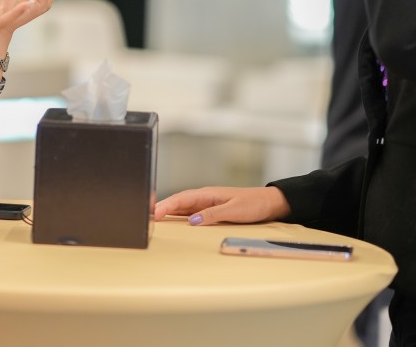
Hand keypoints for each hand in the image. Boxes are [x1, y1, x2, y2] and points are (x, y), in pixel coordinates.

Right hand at [153, 186, 289, 225]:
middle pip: (178, 201)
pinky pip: (191, 211)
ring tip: (154, 218)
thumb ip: (212, 215)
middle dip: (162, 207)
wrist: (269, 202)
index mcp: (208, 194)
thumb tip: (193, 221)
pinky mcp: (212, 209)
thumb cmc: (253, 204)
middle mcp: (205, 197)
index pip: (182, 199)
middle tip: (146, 216)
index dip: (166, 206)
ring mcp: (207, 203)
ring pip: (183, 206)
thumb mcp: (234, 210)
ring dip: (169, 211)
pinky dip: (179, 215)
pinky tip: (174, 221)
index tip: (154, 213)